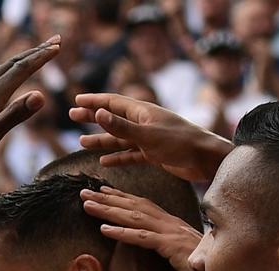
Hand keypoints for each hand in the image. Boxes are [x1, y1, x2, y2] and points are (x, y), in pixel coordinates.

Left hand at [0, 36, 60, 168]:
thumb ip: (15, 114)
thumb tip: (41, 95)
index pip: (22, 68)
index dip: (41, 57)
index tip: (57, 46)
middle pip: (12, 62)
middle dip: (35, 51)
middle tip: (55, 41)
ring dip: (18, 60)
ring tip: (31, 56)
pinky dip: (0, 71)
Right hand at [70, 94, 231, 181]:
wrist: (205, 159)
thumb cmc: (180, 143)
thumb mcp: (147, 135)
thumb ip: (121, 126)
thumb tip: (98, 113)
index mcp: (142, 112)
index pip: (112, 102)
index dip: (94, 101)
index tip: (76, 101)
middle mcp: (144, 122)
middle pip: (113, 118)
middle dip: (93, 117)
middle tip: (73, 116)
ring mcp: (149, 138)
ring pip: (120, 138)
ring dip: (101, 139)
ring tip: (82, 142)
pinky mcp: (154, 154)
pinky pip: (130, 154)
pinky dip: (117, 157)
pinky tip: (104, 161)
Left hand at [81, 186, 201, 270]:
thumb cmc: (204, 267)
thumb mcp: (183, 252)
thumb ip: (168, 245)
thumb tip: (157, 245)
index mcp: (171, 223)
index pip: (143, 205)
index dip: (121, 196)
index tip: (102, 191)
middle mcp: (170, 223)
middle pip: (134, 206)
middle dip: (108, 198)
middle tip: (84, 192)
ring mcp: (170, 233)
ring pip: (134, 218)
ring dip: (108, 210)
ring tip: (87, 205)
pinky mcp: (171, 246)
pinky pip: (142, 238)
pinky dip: (122, 232)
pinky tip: (103, 229)